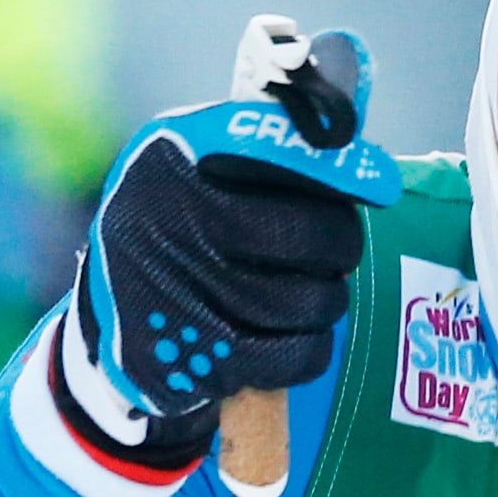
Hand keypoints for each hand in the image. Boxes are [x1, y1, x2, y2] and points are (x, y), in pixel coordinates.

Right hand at [56, 29, 403, 459]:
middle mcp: (165, 212)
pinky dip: (308, 347)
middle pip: (310, 234)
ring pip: (308, 300)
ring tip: (310, 292)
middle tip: (335, 249)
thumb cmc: (188, 224)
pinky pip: (291, 355)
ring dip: (325, 300)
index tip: (383, 185)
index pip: (274, 144)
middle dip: (339, 245)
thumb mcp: (208, 164)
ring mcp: (173, 289)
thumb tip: (364, 147)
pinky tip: (294, 336)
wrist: (114, 313)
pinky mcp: (186, 356)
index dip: (339, 167)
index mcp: (174, 150)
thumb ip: (275, 140)